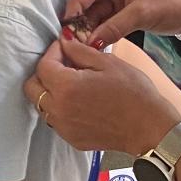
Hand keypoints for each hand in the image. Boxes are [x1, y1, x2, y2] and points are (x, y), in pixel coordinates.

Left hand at [25, 38, 179, 155]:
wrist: (148, 126)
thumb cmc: (132, 90)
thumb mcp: (106, 62)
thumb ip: (79, 50)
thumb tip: (63, 41)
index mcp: (66, 87)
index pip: (43, 65)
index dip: (53, 51)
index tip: (66, 46)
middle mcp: (59, 110)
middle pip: (32, 88)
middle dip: (44, 71)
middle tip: (64, 63)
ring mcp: (64, 128)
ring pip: (42, 105)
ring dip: (51, 90)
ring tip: (73, 81)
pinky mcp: (72, 139)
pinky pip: (55, 119)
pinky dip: (61, 106)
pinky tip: (81, 99)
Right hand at [62, 0, 180, 48]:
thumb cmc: (172, 5)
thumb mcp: (142, 14)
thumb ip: (114, 27)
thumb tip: (90, 42)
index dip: (77, 3)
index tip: (66, 21)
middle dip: (80, 17)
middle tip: (69, 37)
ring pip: (96, 10)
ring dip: (87, 26)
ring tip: (77, 43)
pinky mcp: (122, 7)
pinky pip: (104, 18)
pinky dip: (97, 30)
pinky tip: (89, 42)